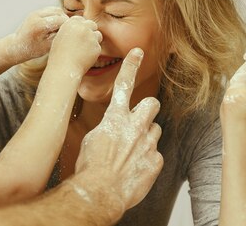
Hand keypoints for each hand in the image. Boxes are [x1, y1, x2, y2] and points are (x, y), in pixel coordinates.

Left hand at [7, 6, 68, 62]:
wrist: (16, 46)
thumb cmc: (32, 50)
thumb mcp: (48, 47)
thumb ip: (59, 37)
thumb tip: (73, 31)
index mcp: (39, 25)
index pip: (61, 20)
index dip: (69, 27)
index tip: (73, 35)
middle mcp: (37, 15)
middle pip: (59, 13)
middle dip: (66, 21)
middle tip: (69, 32)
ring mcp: (36, 12)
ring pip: (56, 10)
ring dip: (62, 17)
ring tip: (63, 29)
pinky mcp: (36, 12)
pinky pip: (51, 10)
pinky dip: (57, 16)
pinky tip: (58, 26)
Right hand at [47, 15, 102, 77]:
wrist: (64, 69)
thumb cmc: (59, 56)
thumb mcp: (59, 37)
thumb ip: (70, 29)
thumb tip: (78, 26)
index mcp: (71, 23)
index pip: (80, 19)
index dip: (80, 26)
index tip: (78, 34)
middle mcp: (82, 27)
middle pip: (92, 24)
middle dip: (90, 31)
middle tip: (85, 42)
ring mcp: (90, 36)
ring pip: (98, 35)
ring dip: (94, 40)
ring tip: (84, 51)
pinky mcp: (97, 47)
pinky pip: (98, 47)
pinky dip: (94, 51)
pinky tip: (85, 57)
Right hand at [74, 48, 162, 211]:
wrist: (100, 192)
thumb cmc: (90, 167)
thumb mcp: (91, 140)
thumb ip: (105, 129)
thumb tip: (109, 129)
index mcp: (115, 118)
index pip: (124, 84)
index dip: (131, 66)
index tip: (138, 53)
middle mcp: (135, 126)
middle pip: (151, 104)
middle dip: (148, 108)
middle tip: (141, 119)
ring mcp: (148, 143)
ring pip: (155, 130)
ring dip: (146, 137)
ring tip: (132, 152)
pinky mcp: (155, 161)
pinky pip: (155, 155)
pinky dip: (147, 160)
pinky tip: (135, 169)